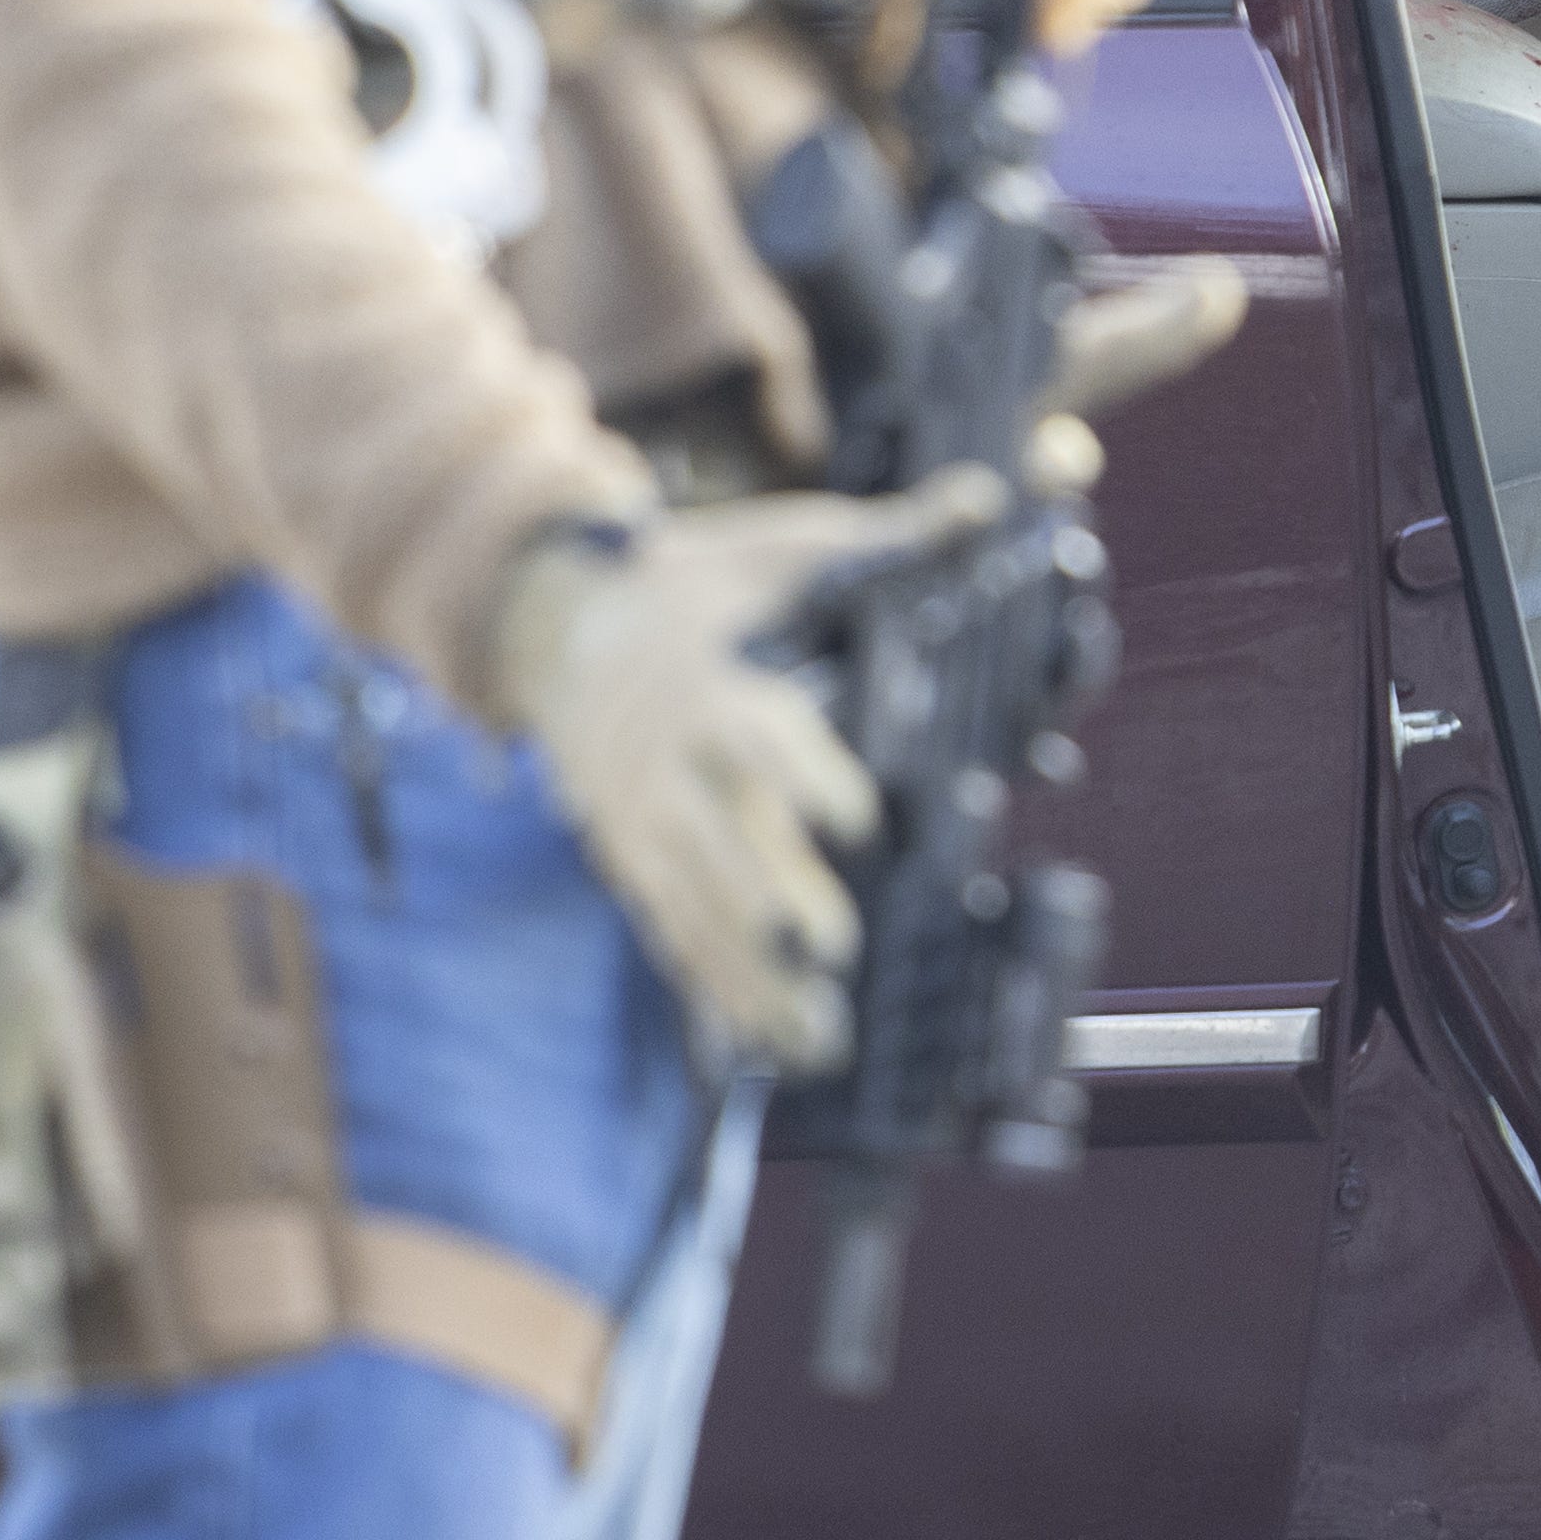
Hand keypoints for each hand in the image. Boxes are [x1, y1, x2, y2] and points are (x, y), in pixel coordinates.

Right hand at [479, 472, 1005, 1070]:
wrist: (552, 619)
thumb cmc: (695, 581)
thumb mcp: (780, 545)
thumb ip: (886, 534)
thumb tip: (988, 495)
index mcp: (709, 680)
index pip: (758, 732)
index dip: (804, 775)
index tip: (858, 819)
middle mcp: (666, 758)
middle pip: (717, 835)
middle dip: (767, 896)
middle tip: (826, 950)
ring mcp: (637, 817)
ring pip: (689, 902)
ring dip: (745, 972)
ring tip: (815, 1034)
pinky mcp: (624, 856)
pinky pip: (666, 929)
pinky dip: (707, 988)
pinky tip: (757, 1044)